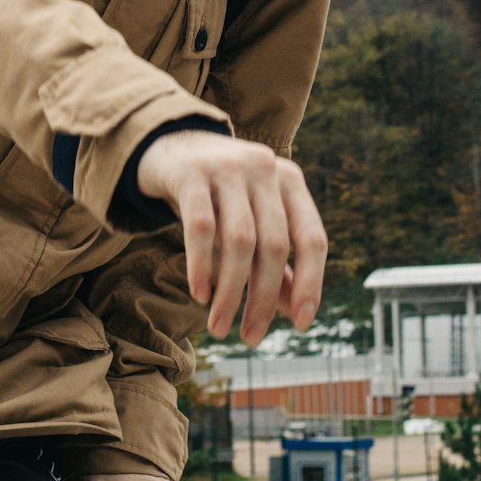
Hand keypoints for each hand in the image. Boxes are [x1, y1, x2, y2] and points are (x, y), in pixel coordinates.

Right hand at [137, 130, 326, 345]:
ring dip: (232, 292)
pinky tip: (200, 294)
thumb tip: (296, 312)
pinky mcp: (190, 174)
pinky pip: (200, 228)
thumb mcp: (252, 218)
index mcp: (289, 181)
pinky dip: (202, 266)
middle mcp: (264, 169)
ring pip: (239, 241)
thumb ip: (274, 260)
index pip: (312, 239)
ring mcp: (227, 167)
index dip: (311, 284)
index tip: (301, 325)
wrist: (167, 143)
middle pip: (274, 246)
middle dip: (264, 299)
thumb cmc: (218, 192)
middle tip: (250, 338)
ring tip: (219, 326)